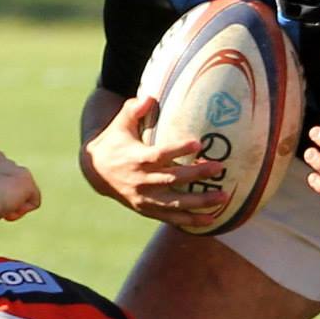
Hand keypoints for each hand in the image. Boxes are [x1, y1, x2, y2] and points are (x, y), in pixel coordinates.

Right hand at [81, 95, 232, 227]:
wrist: (96, 173)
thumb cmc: (114, 142)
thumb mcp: (119, 124)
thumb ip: (133, 110)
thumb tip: (148, 97)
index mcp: (136, 158)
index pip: (159, 154)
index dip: (178, 149)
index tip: (197, 143)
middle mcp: (141, 180)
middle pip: (172, 179)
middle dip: (197, 175)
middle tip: (219, 167)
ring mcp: (144, 198)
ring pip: (175, 203)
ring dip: (199, 202)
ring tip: (223, 197)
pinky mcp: (147, 210)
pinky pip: (171, 218)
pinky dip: (190, 221)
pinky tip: (210, 220)